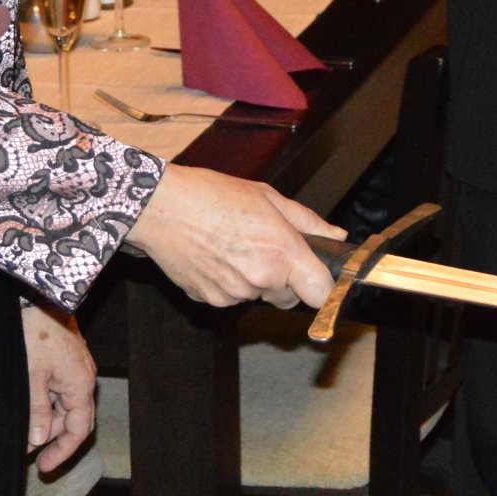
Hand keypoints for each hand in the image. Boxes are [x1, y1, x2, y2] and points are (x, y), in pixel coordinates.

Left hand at [22, 301, 96, 472]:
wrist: (35, 293)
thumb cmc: (33, 332)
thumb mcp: (30, 377)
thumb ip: (37, 411)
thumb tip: (39, 440)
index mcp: (80, 384)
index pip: (79, 430)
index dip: (63, 452)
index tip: (44, 466)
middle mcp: (84, 377)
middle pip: (73, 419)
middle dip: (53, 438)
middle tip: (27, 452)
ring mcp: (76, 366)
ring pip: (65, 404)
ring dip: (47, 420)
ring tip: (23, 430)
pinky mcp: (65, 358)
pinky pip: (60, 389)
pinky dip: (46, 403)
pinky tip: (29, 406)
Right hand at [123, 165, 343, 308]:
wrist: (160, 207)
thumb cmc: (211, 195)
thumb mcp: (268, 198)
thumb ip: (307, 223)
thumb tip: (336, 236)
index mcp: (281, 252)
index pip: (320, 294)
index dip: (322, 286)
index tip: (317, 276)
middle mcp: (259, 279)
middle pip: (288, 296)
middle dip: (284, 278)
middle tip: (265, 247)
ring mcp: (233, 294)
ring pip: (257, 295)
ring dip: (254, 279)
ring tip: (233, 245)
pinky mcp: (209, 300)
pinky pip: (230, 297)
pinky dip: (228, 283)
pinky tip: (215, 255)